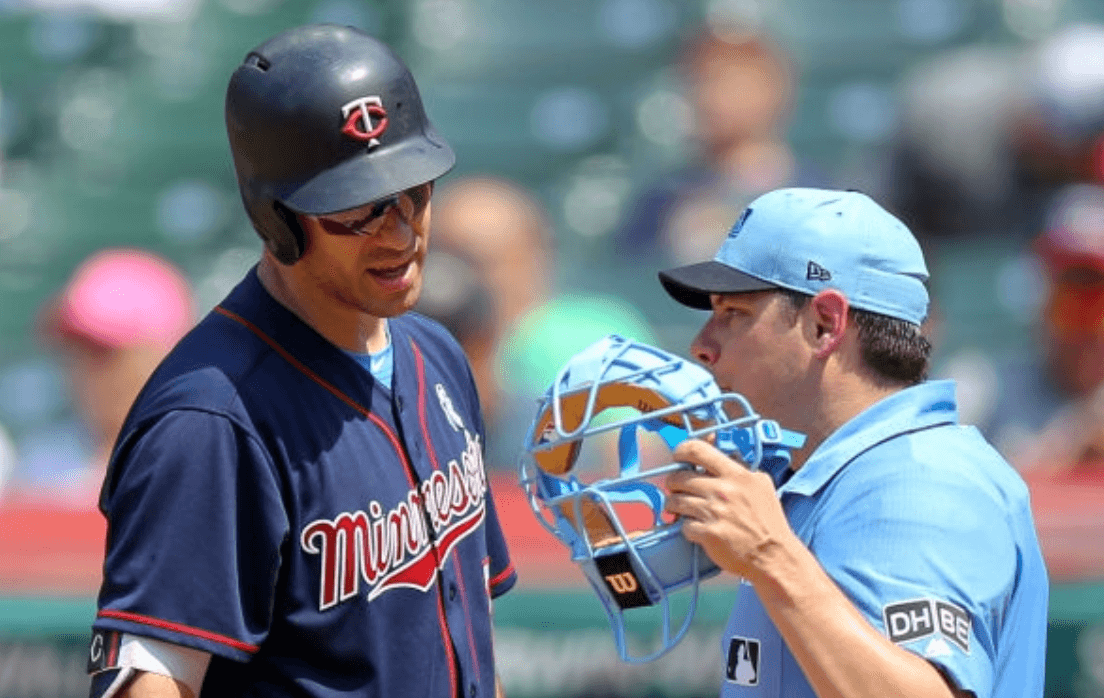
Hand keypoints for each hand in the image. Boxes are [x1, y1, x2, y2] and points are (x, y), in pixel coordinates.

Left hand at [664, 439, 797, 581]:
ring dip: (674, 505)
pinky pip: (683, 525)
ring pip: (675, 501)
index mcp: (736, 475)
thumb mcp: (760, 484)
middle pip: (679, 477)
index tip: (678, 457)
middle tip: (677, 489)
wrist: (774, 555)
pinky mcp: (708, 533)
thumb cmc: (768, 521)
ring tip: (682, 509)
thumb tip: (715, 445)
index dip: (681, 451)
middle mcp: (723, 490)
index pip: (697, 450)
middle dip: (673, 483)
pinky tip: (697, 528)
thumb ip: (738, 466)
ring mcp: (714, 512)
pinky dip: (687, 527)